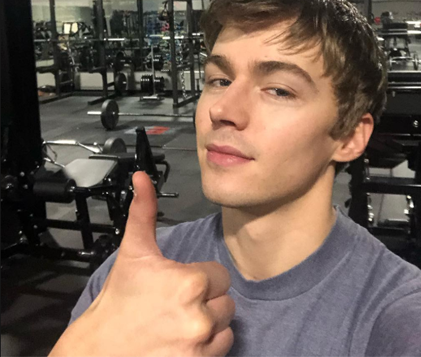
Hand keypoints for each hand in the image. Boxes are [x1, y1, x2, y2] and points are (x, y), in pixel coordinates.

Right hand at [49, 171, 234, 356]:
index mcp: (190, 282)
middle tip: (178, 305)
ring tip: (180, 323)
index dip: (201, 279)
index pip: (220, 276)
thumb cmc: (118, 301)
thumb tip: (142, 177)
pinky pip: (222, 349)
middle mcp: (200, 316)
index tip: (180, 285)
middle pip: (226, 301)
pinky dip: (208, 347)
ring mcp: (200, 346)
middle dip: (207, 301)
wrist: (98, 352)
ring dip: (210, 324)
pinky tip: (184, 342)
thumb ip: (144, 212)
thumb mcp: (133, 253)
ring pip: (226, 325)